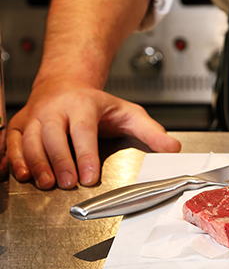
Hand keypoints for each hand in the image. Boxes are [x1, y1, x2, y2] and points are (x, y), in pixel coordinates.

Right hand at [6, 79, 180, 189]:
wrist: (65, 85)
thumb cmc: (97, 104)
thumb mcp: (129, 113)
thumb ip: (151, 131)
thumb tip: (172, 147)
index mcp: (83, 104)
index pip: (83, 131)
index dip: (86, 155)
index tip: (90, 177)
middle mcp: (56, 108)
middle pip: (53, 136)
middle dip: (60, 162)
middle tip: (67, 184)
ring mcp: (34, 116)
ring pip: (29, 140)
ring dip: (36, 164)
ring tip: (46, 184)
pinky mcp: (18, 125)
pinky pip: (10, 142)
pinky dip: (13, 159)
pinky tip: (21, 174)